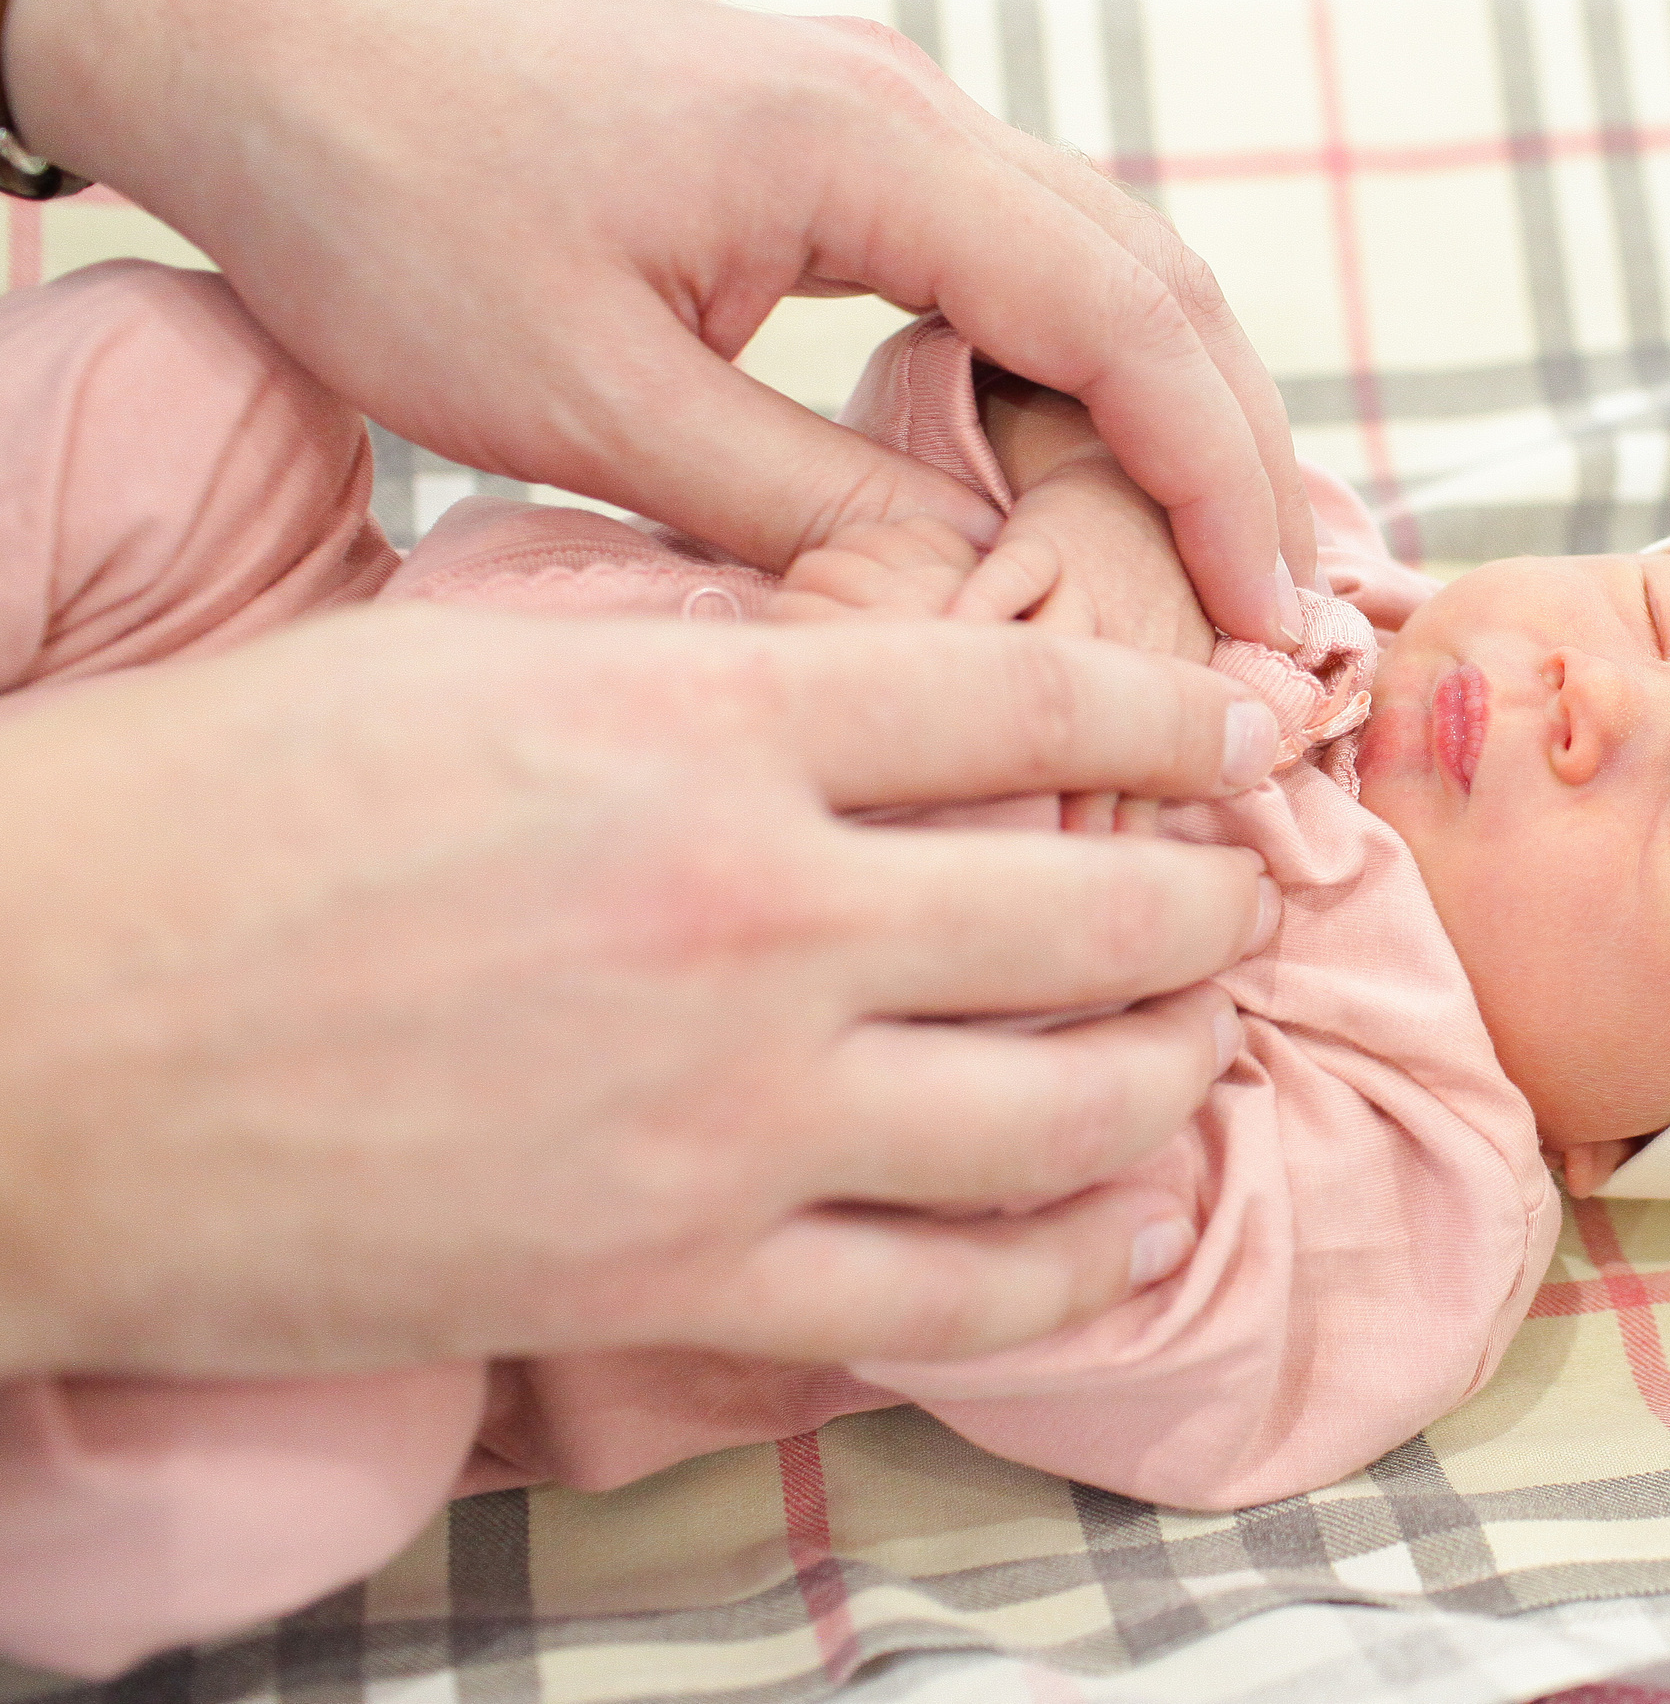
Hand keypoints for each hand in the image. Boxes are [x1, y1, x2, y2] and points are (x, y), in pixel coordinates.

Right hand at [0, 608, 1282, 1377]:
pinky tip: (1127, 1226)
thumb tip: (897, 698)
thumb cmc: (221, 812)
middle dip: (1211, 905)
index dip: (1183, 713)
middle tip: (1245, 899)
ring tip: (1200, 1051)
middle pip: (1095, 907)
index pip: (1035, 696)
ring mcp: (725, 1114)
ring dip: (1174, 1076)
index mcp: (702, 721)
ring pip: (1066, 1112)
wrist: (17, 1028)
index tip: (1254, 731)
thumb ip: (715, 680)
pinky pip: (952, 1296)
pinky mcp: (668, 1278)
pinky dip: (1073, 1263)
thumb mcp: (488, 666)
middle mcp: (752, 913)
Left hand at [1, 0, 1319, 645]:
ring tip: (1222, 567)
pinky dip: (1085, 376)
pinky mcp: (830, 147)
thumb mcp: (590, 398)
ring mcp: (876, 117)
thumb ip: (809, 507)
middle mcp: (905, 112)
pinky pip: (1017, 261)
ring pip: (1105, 264)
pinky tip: (1083, 476)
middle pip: (1159, 282)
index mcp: (866, 154)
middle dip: (1242, 455)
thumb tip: (975, 605)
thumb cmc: (384, 194)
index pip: (1126, 325)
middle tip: (1288, 621)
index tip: (1271, 631)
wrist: (253, 27)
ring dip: (1178, 414)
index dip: (1220, 488)